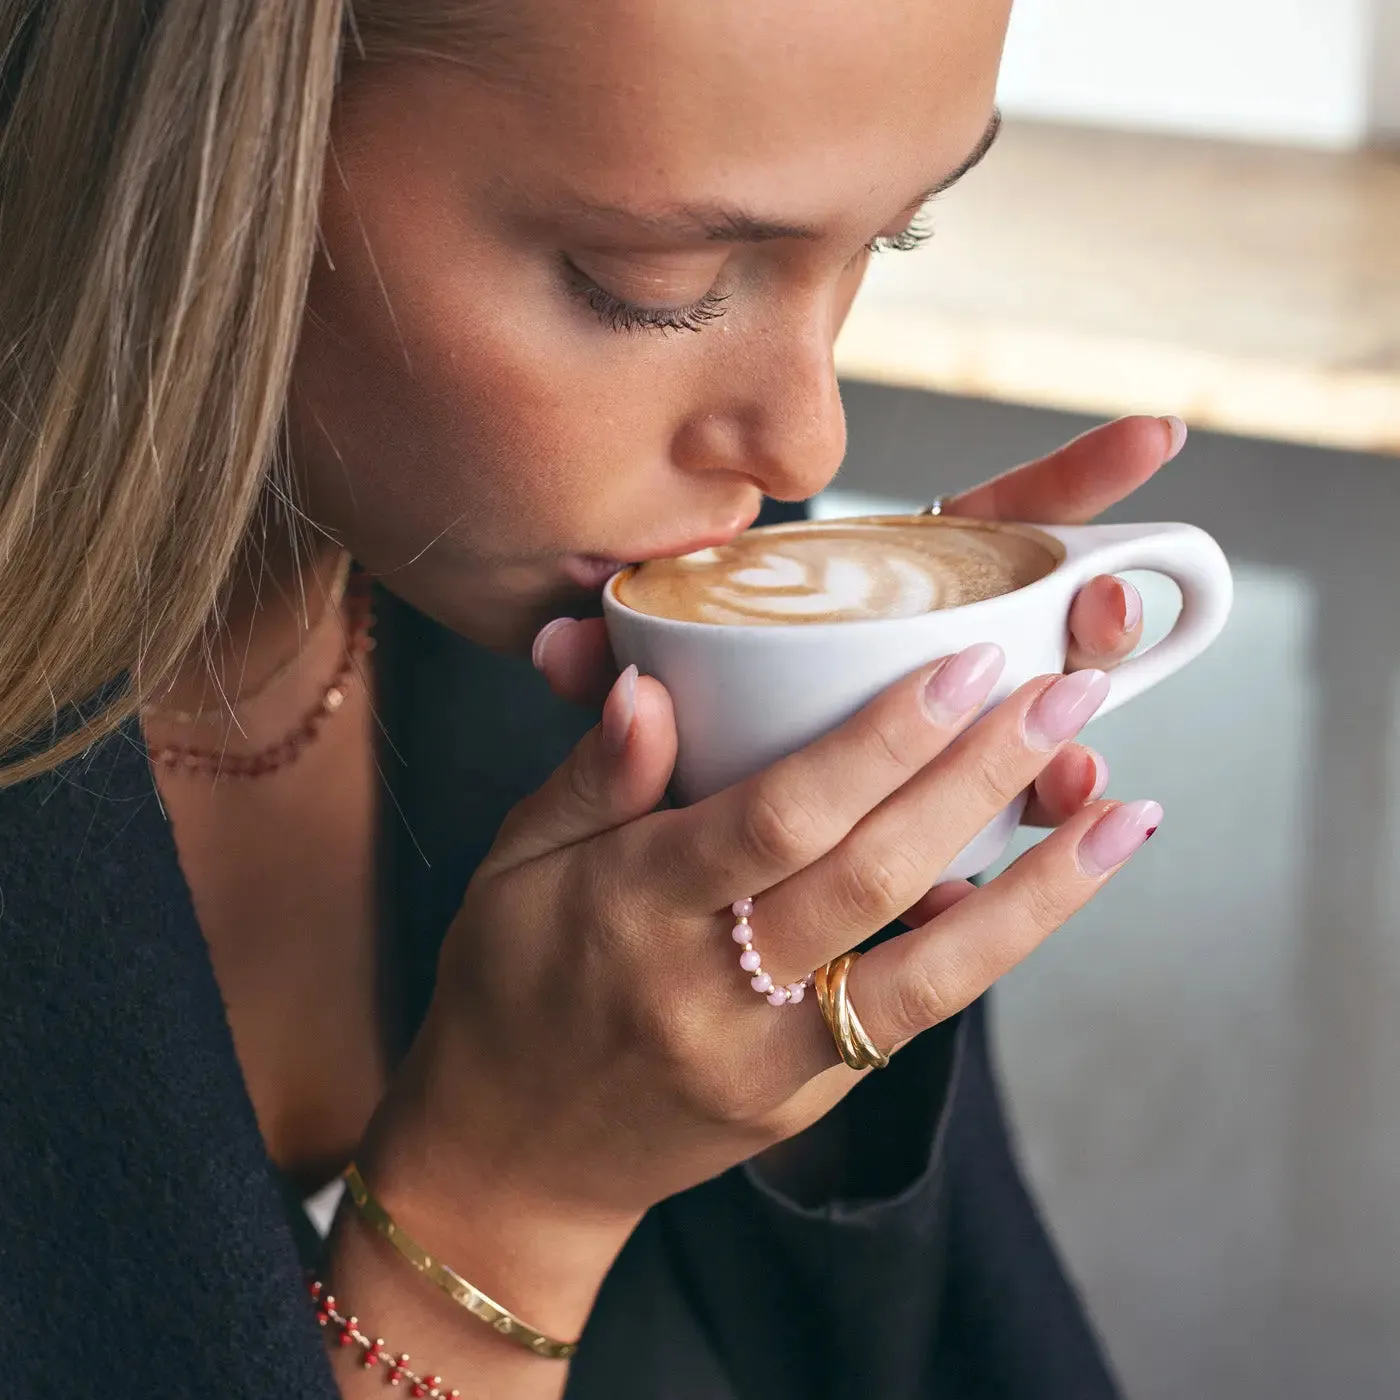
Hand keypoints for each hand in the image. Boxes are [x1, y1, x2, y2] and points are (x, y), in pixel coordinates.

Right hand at [362, 645, 1160, 1334]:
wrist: (513, 1162)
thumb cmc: (509, 987)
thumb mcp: (517, 864)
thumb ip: (593, 776)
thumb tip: (650, 687)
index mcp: (632, 908)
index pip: (776, 816)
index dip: (879, 742)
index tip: (964, 667)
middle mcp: (711, 989)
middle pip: (873, 875)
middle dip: (982, 777)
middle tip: (1068, 691)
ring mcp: (768, 1060)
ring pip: (926, 969)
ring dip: (1035, 885)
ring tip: (1121, 808)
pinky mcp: (805, 1102)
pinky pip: (909, 1018)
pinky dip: (985, 944)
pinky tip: (1048, 881)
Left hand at [534, 414, 1186, 828]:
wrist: (661, 906)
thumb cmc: (652, 782)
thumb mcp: (624, 727)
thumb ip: (600, 678)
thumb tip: (557, 640)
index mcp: (861, 606)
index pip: (973, 528)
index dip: (1063, 482)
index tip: (1152, 437)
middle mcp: (916, 662)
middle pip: (1029, 615)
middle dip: (1087, 604)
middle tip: (1106, 600)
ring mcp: (936, 748)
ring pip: (1029, 733)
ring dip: (1063, 737)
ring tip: (1083, 750)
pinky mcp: (937, 831)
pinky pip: (997, 834)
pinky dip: (1029, 839)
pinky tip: (1059, 833)